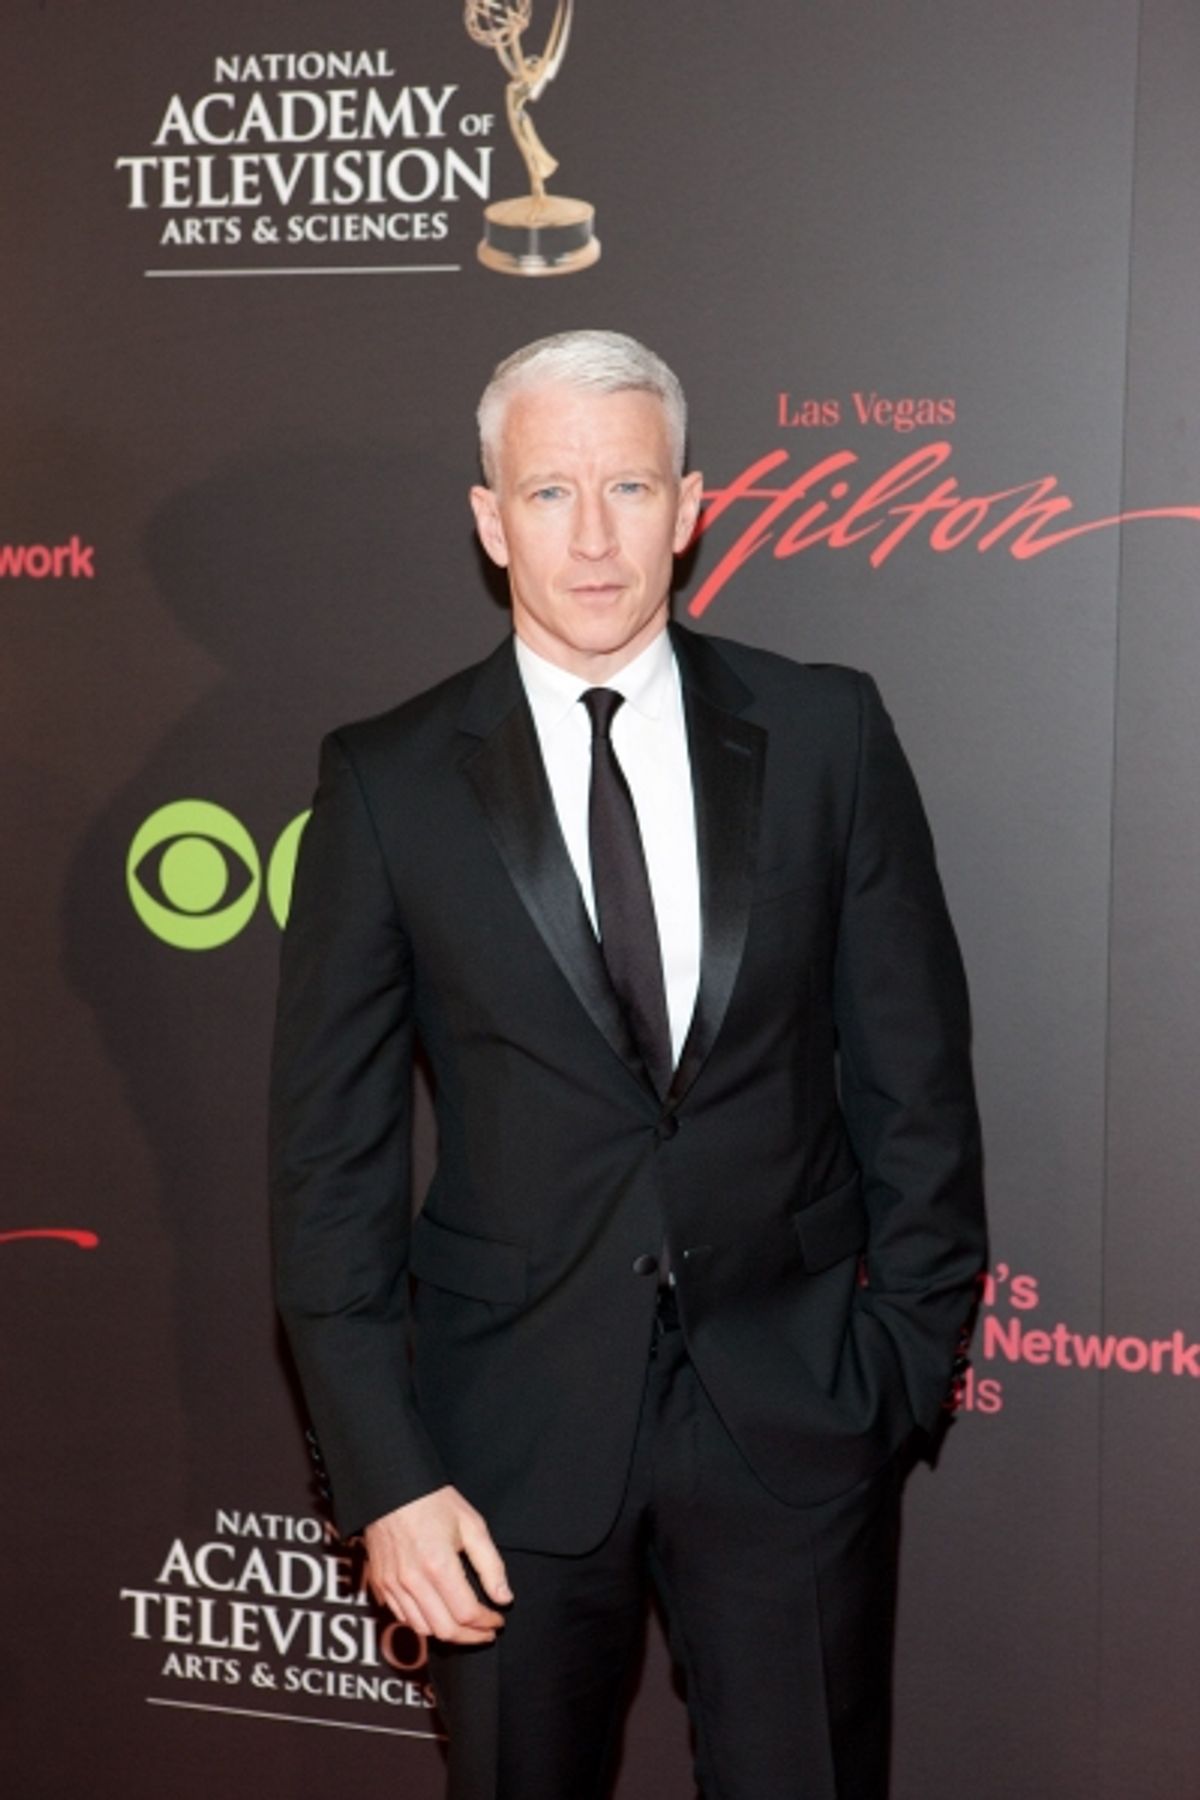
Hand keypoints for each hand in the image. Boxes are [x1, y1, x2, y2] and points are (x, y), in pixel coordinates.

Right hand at [363, 1486, 511, 1644]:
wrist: (391, 1487)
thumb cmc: (432, 1501)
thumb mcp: (472, 1525)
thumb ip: (491, 1565)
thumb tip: (504, 1598)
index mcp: (438, 1565)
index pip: (467, 1614)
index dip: (487, 1622)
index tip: (498, 1619)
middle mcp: (412, 1581)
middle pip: (445, 1630)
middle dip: (471, 1637)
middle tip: (486, 1631)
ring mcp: (393, 1585)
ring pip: (423, 1629)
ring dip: (448, 1633)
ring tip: (465, 1626)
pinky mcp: (381, 1584)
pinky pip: (403, 1617)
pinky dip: (423, 1623)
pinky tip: (439, 1614)